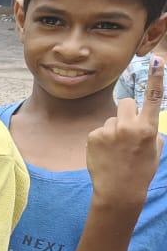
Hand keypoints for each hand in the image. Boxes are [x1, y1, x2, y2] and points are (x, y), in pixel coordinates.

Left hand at [87, 58, 163, 207]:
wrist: (119, 191)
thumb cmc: (140, 170)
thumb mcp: (154, 149)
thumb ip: (150, 130)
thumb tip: (145, 121)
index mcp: (148, 128)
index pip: (153, 97)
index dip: (155, 78)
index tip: (157, 60)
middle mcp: (128, 126)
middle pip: (125, 103)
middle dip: (126, 113)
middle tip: (127, 132)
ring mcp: (109, 131)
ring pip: (111, 118)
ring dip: (114, 129)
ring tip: (116, 149)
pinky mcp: (93, 136)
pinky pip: (99, 130)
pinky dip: (102, 139)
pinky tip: (105, 153)